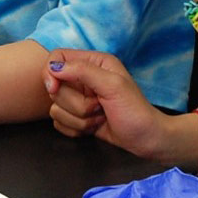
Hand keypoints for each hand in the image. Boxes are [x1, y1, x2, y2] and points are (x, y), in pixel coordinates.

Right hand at [44, 48, 171, 160]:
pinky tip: (93, 128)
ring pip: (56, 108)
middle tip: (99, 105)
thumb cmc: (135, 111)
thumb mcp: (113, 85)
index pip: (57, 57)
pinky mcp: (77, 118)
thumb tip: (53, 67)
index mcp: (94, 63)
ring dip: (79, 118)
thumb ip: (83, 72)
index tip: (54, 89)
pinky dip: (76, 129)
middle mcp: (84, 78)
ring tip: (100, 117)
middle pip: (55, 88)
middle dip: (75, 104)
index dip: (51, 73)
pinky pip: (59, 123)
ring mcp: (80, 99)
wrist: (146, 140)